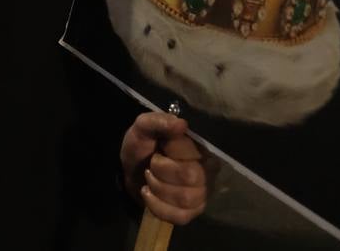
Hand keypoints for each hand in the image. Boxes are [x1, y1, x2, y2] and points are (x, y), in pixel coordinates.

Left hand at [120, 111, 216, 225]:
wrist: (131, 170)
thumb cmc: (143, 145)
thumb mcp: (143, 127)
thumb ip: (159, 121)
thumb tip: (182, 125)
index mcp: (201, 146)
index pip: (192, 153)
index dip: (170, 151)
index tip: (160, 146)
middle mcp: (208, 170)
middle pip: (191, 177)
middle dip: (161, 172)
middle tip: (151, 165)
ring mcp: (202, 193)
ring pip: (186, 199)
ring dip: (158, 188)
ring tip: (149, 179)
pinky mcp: (192, 212)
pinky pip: (181, 217)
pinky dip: (157, 206)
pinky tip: (148, 194)